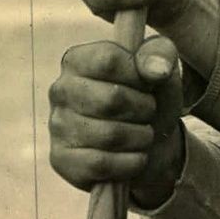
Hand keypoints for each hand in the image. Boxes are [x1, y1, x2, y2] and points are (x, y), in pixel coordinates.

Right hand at [49, 36, 185, 209]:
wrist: (152, 141)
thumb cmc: (151, 97)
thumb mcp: (162, 69)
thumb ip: (161, 55)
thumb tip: (155, 70)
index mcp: (79, 60)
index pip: (109, 60)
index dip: (139, 75)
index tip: (148, 84)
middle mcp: (60, 90)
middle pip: (111, 100)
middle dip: (144, 109)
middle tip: (149, 112)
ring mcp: (57, 125)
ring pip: (110, 135)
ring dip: (141, 137)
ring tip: (143, 133)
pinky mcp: (61, 159)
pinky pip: (101, 164)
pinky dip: (130, 162)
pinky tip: (135, 155)